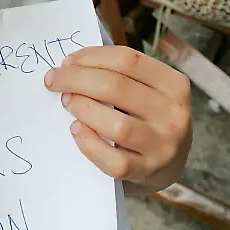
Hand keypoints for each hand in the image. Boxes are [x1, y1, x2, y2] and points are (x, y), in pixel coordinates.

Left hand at [45, 45, 192, 193]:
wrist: (168, 166)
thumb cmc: (148, 119)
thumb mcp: (149, 91)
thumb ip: (120, 75)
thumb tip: (71, 66)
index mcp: (175, 85)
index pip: (128, 60)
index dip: (91, 57)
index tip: (67, 62)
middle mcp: (173, 115)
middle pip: (116, 87)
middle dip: (76, 79)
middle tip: (54, 81)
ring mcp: (162, 146)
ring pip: (116, 124)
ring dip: (83, 109)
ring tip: (68, 103)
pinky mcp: (147, 172)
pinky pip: (113, 159)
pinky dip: (89, 143)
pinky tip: (76, 130)